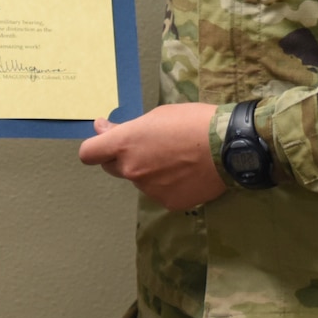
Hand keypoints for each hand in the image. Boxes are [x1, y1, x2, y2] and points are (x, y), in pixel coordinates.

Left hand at [78, 102, 223, 211]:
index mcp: (126, 143)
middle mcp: (132, 169)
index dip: (95, 148)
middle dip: (123, 157)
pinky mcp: (168, 202)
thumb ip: (127, 128)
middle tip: (148, 145)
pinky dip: (168, 183)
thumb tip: (102, 128)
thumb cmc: (193, 122)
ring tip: (177, 158)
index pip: (89, 153)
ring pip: (140, 179)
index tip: (105, 141)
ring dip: (149, 170)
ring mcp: (149, 189)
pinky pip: (160, 191)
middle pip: (112, 167)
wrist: (229, 147)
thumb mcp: (157, 116)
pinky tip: (187, 172)